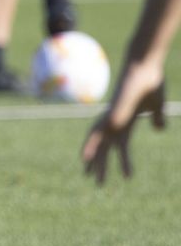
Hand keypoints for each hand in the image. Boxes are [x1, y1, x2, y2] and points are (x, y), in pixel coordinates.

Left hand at [82, 64, 166, 183]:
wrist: (144, 63)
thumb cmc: (151, 80)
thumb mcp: (157, 105)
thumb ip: (156, 118)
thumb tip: (158, 129)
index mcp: (125, 119)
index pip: (117, 143)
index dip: (115, 157)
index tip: (119, 174)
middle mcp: (114, 118)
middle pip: (103, 145)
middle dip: (99, 163)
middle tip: (94, 182)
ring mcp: (112, 113)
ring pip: (98, 140)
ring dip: (94, 157)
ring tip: (90, 175)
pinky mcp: (113, 110)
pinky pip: (101, 130)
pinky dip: (93, 142)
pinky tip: (87, 155)